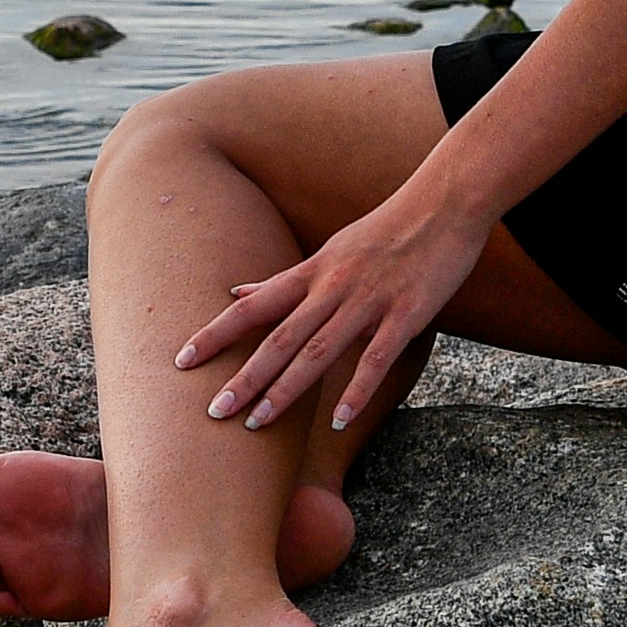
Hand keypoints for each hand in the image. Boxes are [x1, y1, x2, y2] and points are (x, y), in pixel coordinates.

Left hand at [174, 182, 490, 432]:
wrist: (446, 202)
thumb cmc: (386, 229)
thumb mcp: (330, 250)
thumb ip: (284, 279)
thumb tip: (236, 292)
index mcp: (312, 272)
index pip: (252, 306)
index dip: (216, 333)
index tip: (181, 360)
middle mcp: (332, 286)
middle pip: (279, 337)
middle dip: (244, 377)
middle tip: (214, 412)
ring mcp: (369, 300)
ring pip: (319, 351)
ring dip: (286, 390)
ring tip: (258, 424)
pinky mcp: (406, 314)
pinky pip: (376, 358)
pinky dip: (356, 390)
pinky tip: (339, 420)